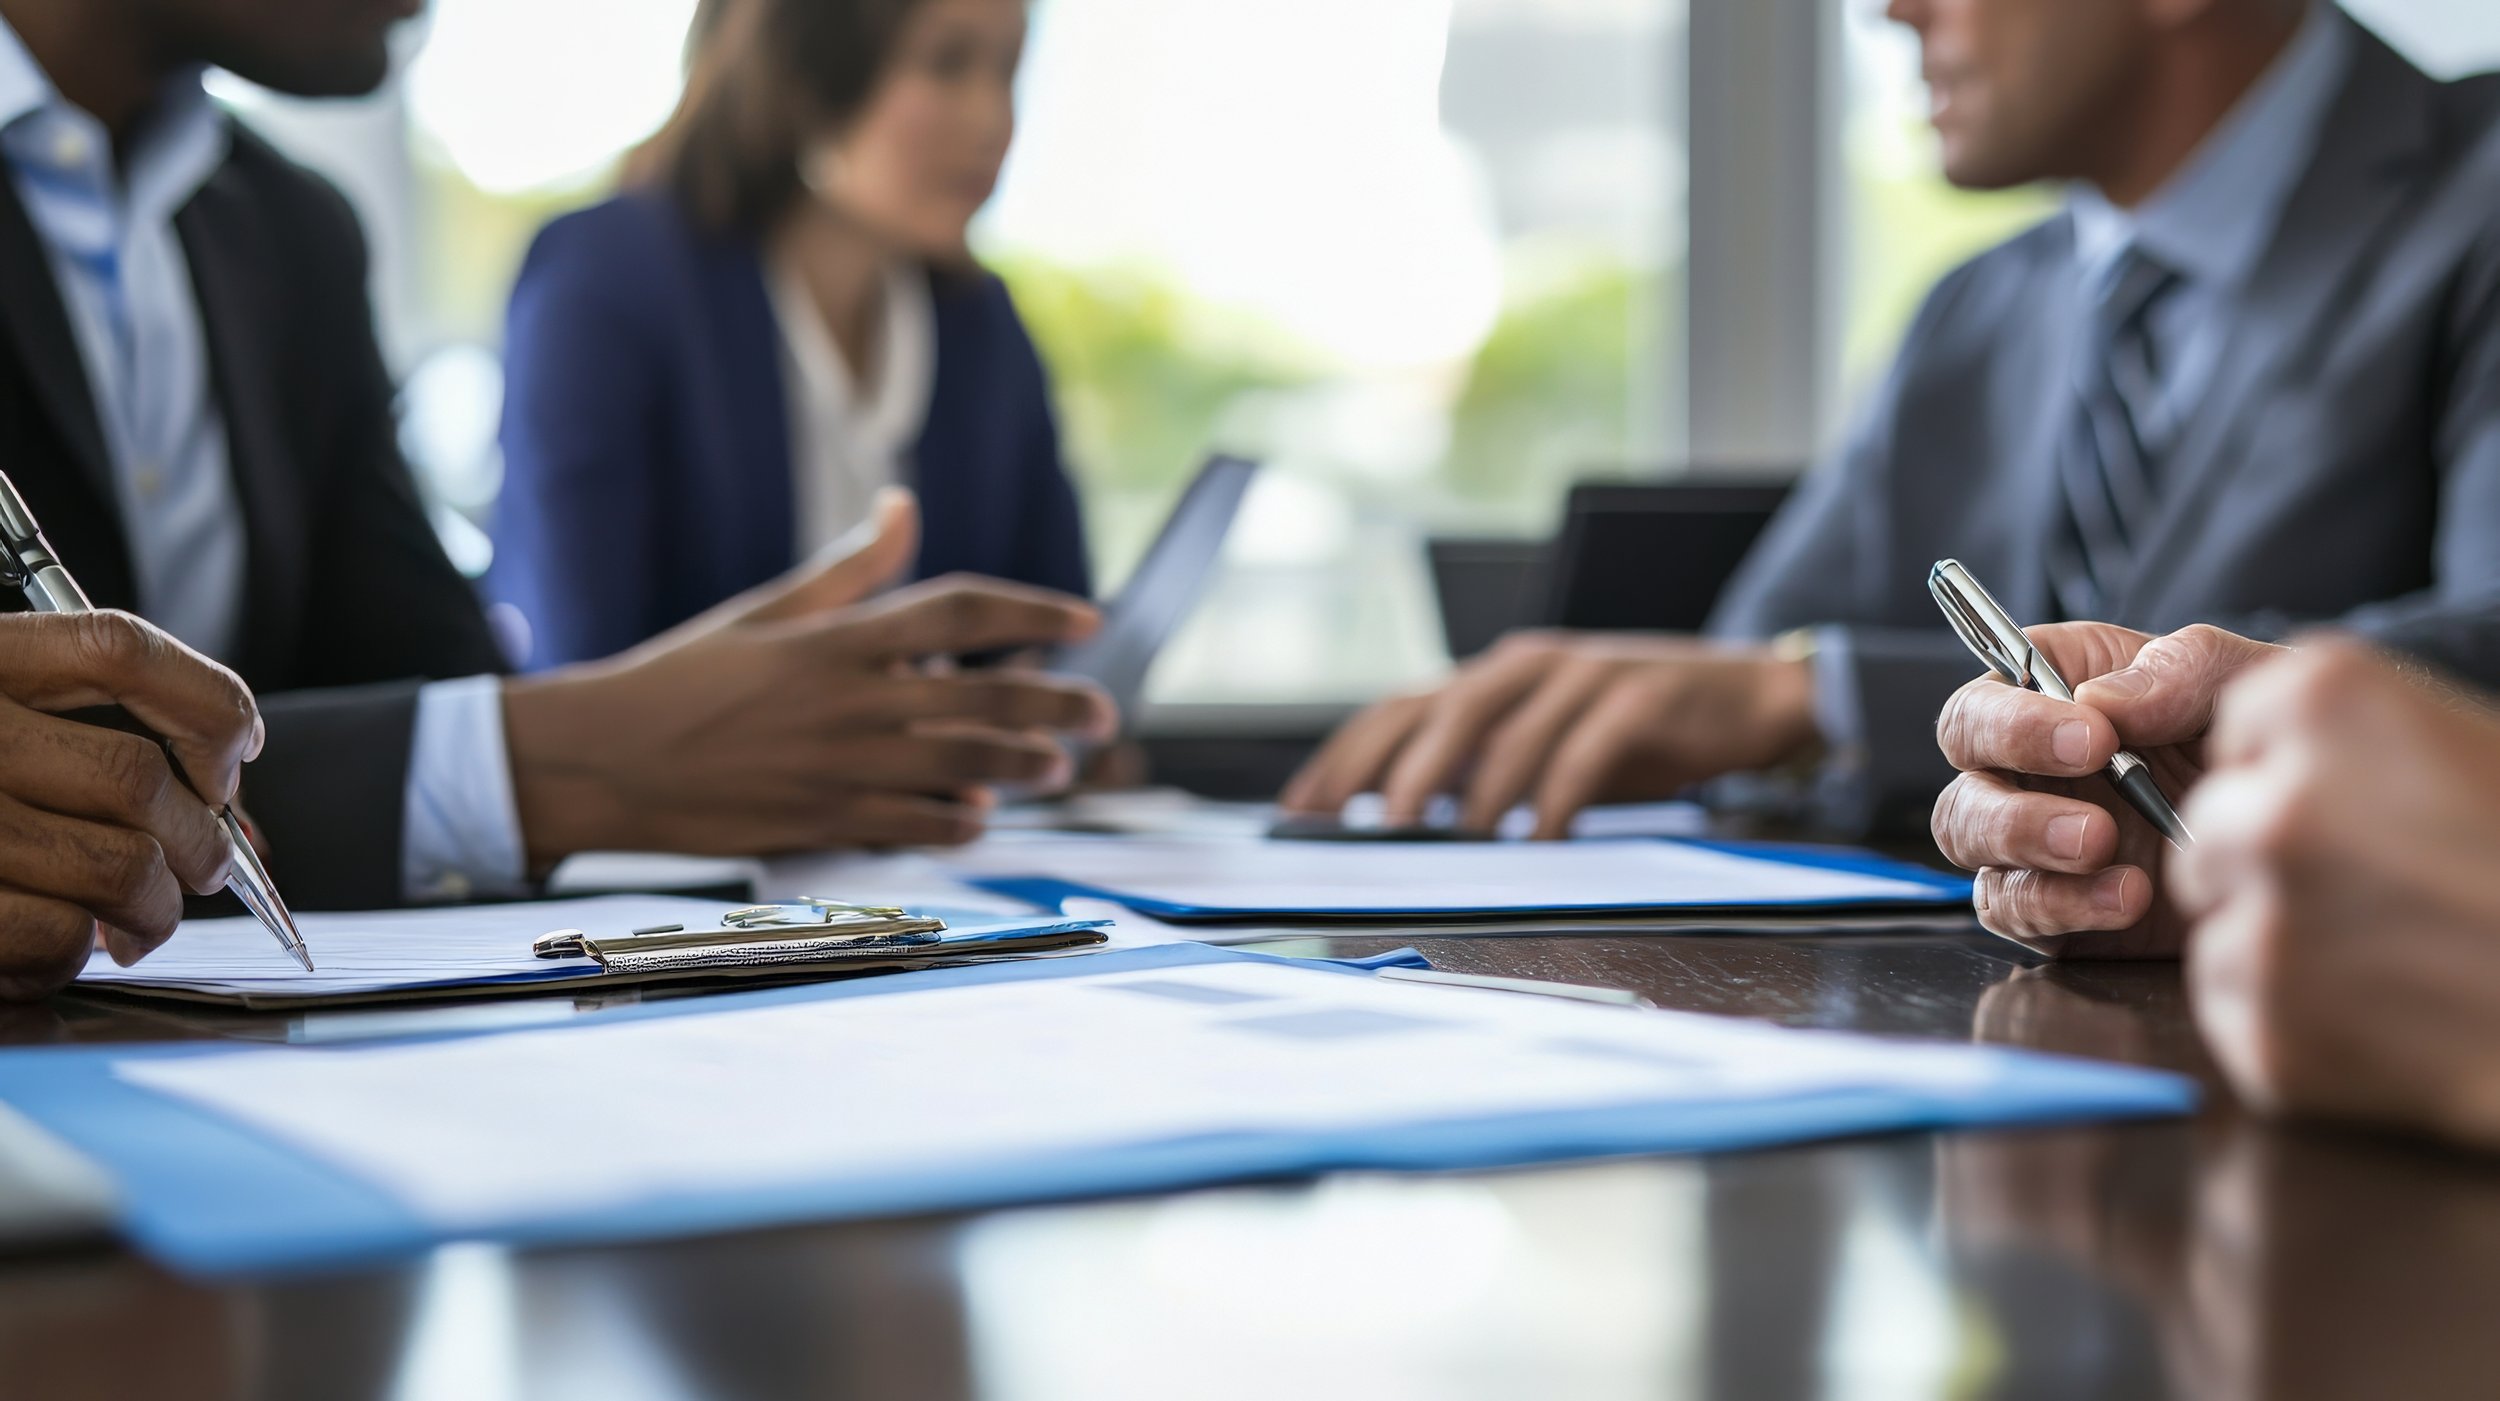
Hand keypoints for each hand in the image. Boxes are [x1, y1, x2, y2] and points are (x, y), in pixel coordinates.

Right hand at [0, 612, 261, 998]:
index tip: (234, 754)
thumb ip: (72, 727)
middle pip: (135, 778)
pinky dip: (74, 955)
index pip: (118, 649)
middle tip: (201, 868)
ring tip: (137, 921)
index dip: (207, 704)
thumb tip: (219, 794)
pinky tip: (57, 947)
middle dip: (200, 838)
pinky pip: (53, 938)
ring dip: (153, 910)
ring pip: (118, 869)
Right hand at [502, 491, 1116, 864]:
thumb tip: (903, 506)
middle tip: (1104, 712)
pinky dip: (957, 818)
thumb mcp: (767, 611)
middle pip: (986, 692)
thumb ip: (849, 569)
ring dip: (1023, 766)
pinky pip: (914, 821)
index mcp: (841, 636)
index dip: (1034, 610)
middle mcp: (852, 697)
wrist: (602, 757)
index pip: (962, 607)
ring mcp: (841, 762)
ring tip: (1057, 768)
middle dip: (1058, 702)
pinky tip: (978, 812)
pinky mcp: (822, 819)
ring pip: (965, 763)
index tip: (1085, 620)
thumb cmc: (683, 677)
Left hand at [1280, 632, 1816, 838]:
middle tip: (1375, 827)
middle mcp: (1529, 666)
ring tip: (1453, 839)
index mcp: (1496, 678)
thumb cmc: (1639, 731)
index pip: (1400, 709)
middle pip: (1441, 710)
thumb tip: (1401, 816)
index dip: (1346, 756)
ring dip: (1476, 790)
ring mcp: (1584, 674)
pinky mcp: (1638, 695)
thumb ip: (1481, 766)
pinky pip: (1584, 750)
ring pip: (1508, 730)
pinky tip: (1539, 836)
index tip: (1303, 808)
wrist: (1750, 697)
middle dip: (1399, 770)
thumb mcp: (1548, 745)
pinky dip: (1556, 796)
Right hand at [1931, 622, 2283, 958]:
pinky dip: (2061, 906)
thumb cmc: (2262, 744)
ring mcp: (2031, 835)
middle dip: (2013, 797)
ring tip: (2105, 852)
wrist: (2297, 842)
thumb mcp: (2242, 682)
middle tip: (2094, 822)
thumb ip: (2183, 667)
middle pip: (1961, 771)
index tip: (2094, 738)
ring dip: (2025, 847)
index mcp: (2056, 691)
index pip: (1985, 698)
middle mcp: (2029, 761)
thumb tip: (2102, 700)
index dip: (2015, 720)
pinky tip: (2126, 896)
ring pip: (1965, 837)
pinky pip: (2013, 908)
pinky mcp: (2048, 902)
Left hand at [2174, 639, 2499, 1149]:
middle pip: (2209, 833)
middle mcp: (2274, 807)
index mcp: (2323, 701)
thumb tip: (2142, 712)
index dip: (2291, 776)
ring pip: (2217, 924)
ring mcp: (2268, 925)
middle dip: (2271, 862)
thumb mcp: (2456, 736)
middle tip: (2382, 892)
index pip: (2235, 733)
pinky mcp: (2267, 1031)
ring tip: (2398, 954)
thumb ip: (2328, 730)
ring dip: (2281, 941)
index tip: (2364, 805)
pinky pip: (2236, 1012)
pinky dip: (2295, 1020)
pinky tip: (2389, 1014)